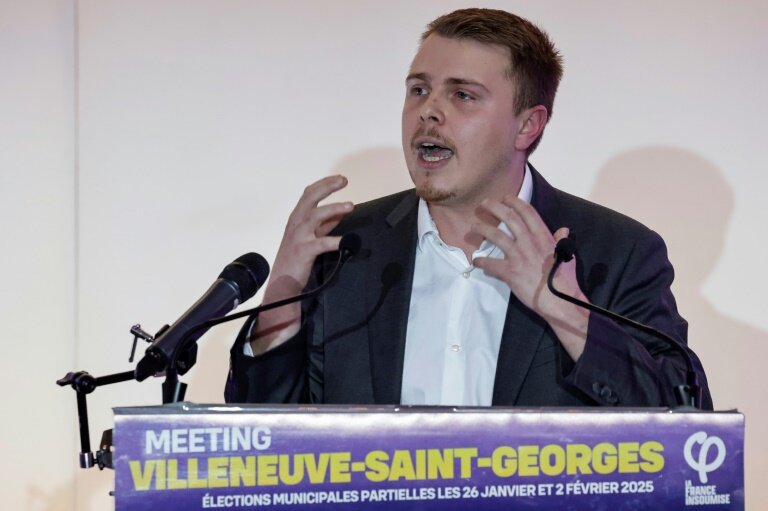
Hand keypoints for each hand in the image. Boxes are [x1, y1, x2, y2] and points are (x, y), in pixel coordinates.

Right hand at [250, 175, 352, 353]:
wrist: (283, 282)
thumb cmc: (297, 258)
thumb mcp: (310, 236)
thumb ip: (325, 224)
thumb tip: (341, 212)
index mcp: (297, 218)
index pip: (309, 193)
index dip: (325, 183)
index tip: (341, 178)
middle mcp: (296, 223)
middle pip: (310, 198)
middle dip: (327, 187)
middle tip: (344, 180)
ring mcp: (298, 237)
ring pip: (314, 216)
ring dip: (333, 208)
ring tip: (350, 205)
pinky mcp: (303, 252)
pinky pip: (321, 243)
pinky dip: (335, 240)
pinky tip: (347, 241)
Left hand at [471, 195, 588, 359]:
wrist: (559, 299)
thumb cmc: (565, 278)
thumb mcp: (567, 255)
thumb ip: (561, 241)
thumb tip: (563, 230)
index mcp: (543, 236)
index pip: (527, 211)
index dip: (514, 202)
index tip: (505, 198)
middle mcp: (529, 241)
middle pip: (509, 217)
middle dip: (494, 207)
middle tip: (483, 204)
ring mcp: (518, 255)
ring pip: (496, 236)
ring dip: (482, 229)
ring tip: (473, 227)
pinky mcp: (510, 272)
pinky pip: (490, 264)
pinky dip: (481, 262)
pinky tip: (475, 261)